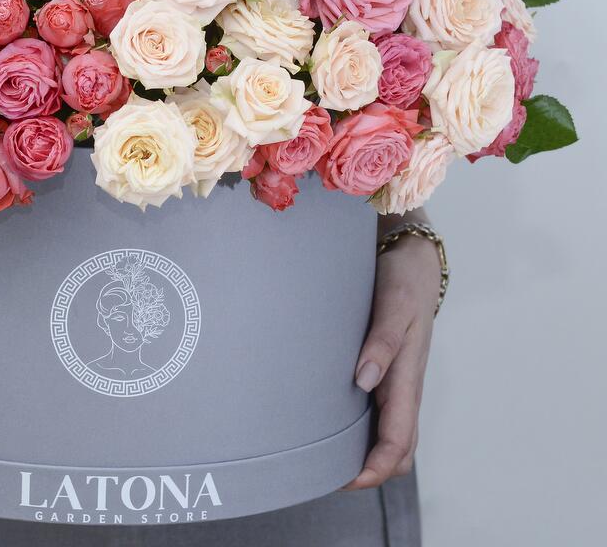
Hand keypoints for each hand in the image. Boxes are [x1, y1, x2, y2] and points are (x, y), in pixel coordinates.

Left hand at [346, 229, 440, 489]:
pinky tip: (335, 421)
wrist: (413, 260)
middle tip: (328, 475)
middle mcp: (404, 386)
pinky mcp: (388, 369)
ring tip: (327, 457)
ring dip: (367, 453)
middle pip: (398, 450)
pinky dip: (364, 430)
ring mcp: (398, 380)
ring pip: (391, 434)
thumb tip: (363, 381)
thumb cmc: (403, 283)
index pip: (399, 443)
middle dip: (371, 471)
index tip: (346, 480)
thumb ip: (380, 342)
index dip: (375, 469)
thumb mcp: (392, 307)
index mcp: (407, 379)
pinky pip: (382, 411)